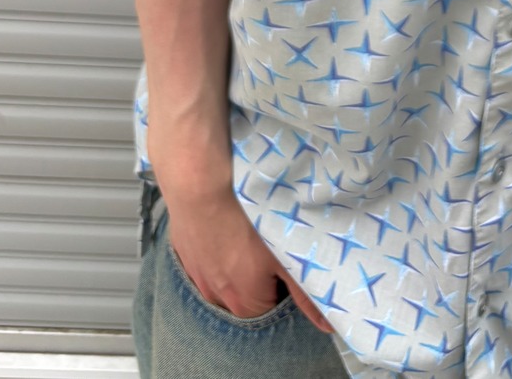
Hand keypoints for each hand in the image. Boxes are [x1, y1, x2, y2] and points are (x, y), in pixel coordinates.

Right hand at [163, 181, 334, 335]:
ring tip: (247, 231)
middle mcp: (217, 298)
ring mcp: (196, 275)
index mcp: (245, 304)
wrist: (199, 186)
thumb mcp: (285, 257)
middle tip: (270, 242)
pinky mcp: (183, 251)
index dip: (286, 282)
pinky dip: (216, 246)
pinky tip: (225, 224)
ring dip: (236, 261)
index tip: (289, 257)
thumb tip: (327, 326)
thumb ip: (307, 295)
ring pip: (224, 276)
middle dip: (261, 274)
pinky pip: (204, 257)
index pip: (274, 307)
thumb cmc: (247, 222)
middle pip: (248, 294)